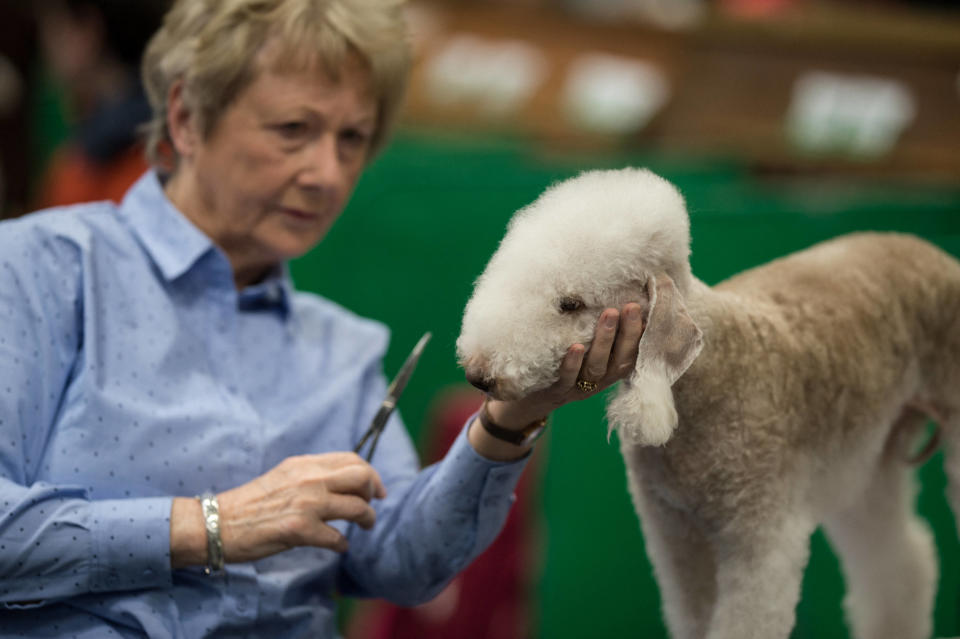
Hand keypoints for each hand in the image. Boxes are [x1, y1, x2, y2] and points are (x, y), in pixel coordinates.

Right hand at [171, 453, 385, 567]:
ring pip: (357, 507)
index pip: (351, 459)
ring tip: (364, 527)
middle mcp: (309, 479)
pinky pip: (337, 537)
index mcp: (304, 464)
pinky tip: (339, 546)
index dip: (370, 473)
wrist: (217, 523)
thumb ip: (310, 476)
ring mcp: (306, 504)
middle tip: (371, 506)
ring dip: (367, 519)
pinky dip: (343, 544)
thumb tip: (339, 482)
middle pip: (361, 477)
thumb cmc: (249, 503)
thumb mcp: (282, 476)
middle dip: (373, 492)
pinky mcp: (300, 530)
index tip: (375, 488)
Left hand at [469, 303, 644, 459]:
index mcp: (608, 370)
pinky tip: (575, 346)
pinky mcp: (555, 393)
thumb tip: (610, 292)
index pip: (633, 353)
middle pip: (620, 361)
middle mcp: (598, 382)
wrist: (521, 400)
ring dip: (603, 341)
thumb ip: (593, 329)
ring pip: (596, 368)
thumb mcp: (580, 347)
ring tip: (609, 315)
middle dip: (628, 333)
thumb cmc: (555, 364)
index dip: (642, 333)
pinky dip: (572, 363)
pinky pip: (566, 379)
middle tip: (631, 306)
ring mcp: (577, 389)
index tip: (645, 307)